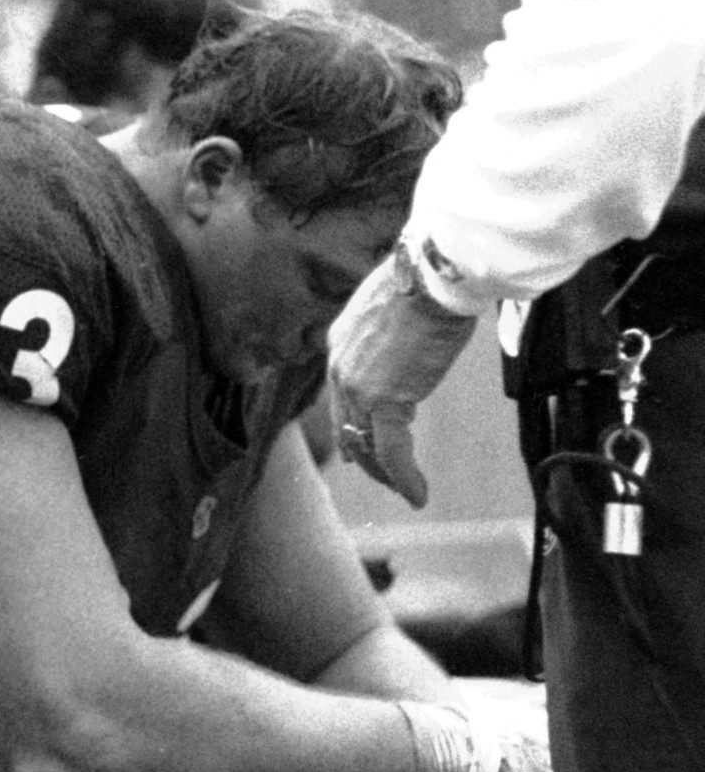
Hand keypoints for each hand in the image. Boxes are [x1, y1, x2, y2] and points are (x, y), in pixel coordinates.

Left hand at [325, 254, 476, 506]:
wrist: (431, 276)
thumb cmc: (423, 281)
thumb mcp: (392, 306)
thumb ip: (389, 331)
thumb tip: (406, 338)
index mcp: (339, 342)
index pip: (340, 394)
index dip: (351, 422)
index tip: (359, 443)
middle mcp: (339, 368)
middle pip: (347, 424)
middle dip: (364, 454)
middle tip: (381, 475)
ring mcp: (358, 387)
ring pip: (368, 444)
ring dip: (386, 472)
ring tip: (405, 491)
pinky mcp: (386, 401)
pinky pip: (392, 451)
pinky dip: (405, 478)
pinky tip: (418, 495)